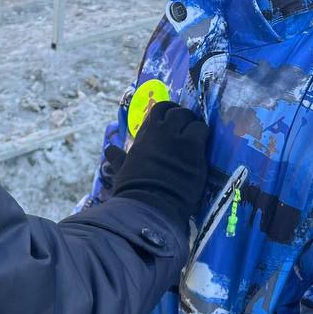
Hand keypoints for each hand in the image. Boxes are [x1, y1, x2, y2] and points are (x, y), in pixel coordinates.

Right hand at [111, 101, 208, 227]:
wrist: (150, 203)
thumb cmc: (134, 191)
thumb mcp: (123, 171)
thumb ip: (118, 158)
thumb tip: (109, 150)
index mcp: (142, 136)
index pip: (156, 113)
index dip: (165, 116)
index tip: (170, 124)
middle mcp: (158, 131)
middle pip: (172, 110)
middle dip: (180, 115)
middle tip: (186, 125)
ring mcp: (176, 137)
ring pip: (188, 116)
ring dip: (193, 123)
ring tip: (197, 133)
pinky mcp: (192, 146)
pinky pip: (202, 129)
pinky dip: (203, 133)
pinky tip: (204, 144)